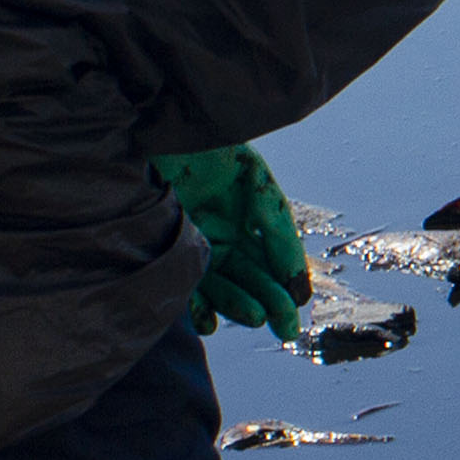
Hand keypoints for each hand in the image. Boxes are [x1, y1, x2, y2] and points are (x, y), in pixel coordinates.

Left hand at [156, 145, 310, 341]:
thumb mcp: (255, 186)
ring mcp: (198, 238)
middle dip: (271, 301)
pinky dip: (197, 307)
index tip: (296, 305)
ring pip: (223, 283)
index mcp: (251, 211)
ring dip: (240, 305)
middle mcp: (226, 228)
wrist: (161, 129)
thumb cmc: (210, 149)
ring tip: (255, 318)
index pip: (275, 255)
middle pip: (252, 274)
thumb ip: (278, 230)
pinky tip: (209, 324)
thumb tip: (298, 285)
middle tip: (286, 329)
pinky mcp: (169, 245)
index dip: (288, 280)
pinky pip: (186, 282)